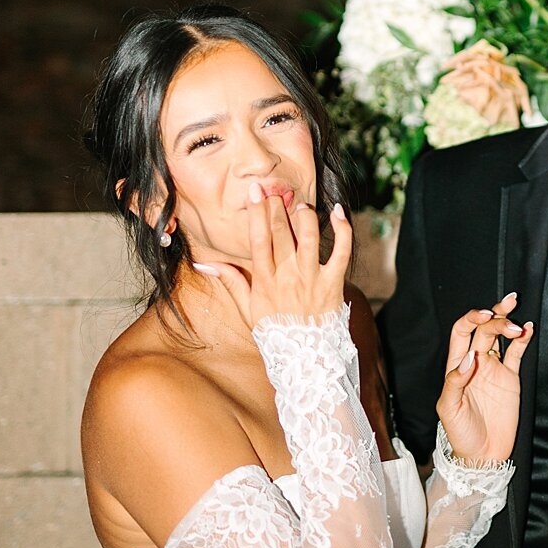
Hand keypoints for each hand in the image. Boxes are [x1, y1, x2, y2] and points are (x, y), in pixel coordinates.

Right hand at [194, 189, 350, 325]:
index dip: (257, 213)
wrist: (305, 357)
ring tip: (301, 206)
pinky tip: (338, 212)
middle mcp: (288, 276)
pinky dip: (343, 229)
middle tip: (276, 191)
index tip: (256, 192)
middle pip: (281, 233)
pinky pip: (341, 251)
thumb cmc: (275, 331)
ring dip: (305, 216)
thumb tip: (204, 263)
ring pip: (310, 236)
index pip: (258, 239)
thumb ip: (230, 281)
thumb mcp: (247, 308)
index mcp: (264, 281)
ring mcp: (312, 278)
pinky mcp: (334, 282)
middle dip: (278, 207)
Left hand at [435, 291, 532, 464]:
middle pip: (484, 329)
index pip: (462, 332)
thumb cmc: (460, 434)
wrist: (483, 454)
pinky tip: (528, 329)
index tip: (484, 315)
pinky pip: (517, 353)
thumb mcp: (449, 408)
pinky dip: (523, 339)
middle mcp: (475, 362)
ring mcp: (494, 368)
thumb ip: (455, 381)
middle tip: (507, 314)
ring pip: (500, 336)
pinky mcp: (511, 377)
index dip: (471, 319)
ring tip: (518, 323)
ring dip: (508, 324)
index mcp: (457, 365)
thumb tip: (469, 357)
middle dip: (495, 318)